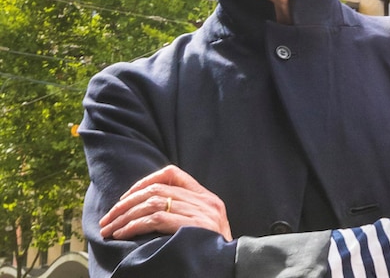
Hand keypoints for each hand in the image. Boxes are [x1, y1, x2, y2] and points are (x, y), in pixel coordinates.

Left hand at [99, 164, 232, 241]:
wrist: (230, 266)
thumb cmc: (212, 251)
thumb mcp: (205, 226)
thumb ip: (187, 212)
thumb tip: (150, 208)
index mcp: (207, 198)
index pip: (173, 174)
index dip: (145, 181)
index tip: (126, 197)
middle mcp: (205, 201)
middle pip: (156, 190)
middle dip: (126, 203)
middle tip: (107, 218)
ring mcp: (200, 213)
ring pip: (152, 203)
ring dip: (125, 216)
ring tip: (109, 228)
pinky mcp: (192, 226)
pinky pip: (155, 219)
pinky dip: (133, 226)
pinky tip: (122, 234)